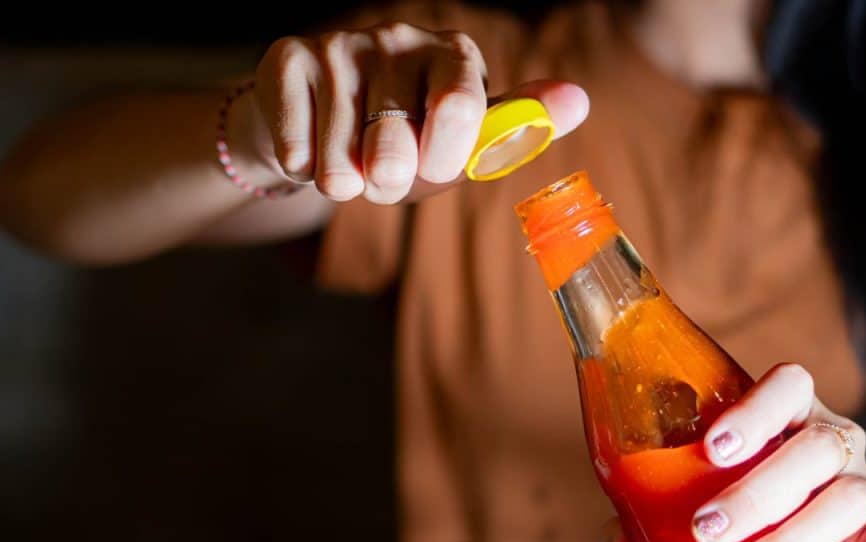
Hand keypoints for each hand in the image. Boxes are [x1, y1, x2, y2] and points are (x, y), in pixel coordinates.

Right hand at [228, 23, 589, 203]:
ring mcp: (340, 45)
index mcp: (451, 55)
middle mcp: (398, 38)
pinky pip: (297, 143)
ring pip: (339, 153)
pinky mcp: (287, 60)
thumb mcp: (456, 148)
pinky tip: (306, 151)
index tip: (430, 168)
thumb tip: (578, 101)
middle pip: (393, 140)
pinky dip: (300, 166)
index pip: (459, 106)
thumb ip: (510, 131)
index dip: (441, 156)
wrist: (311, 137)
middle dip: (385, 180)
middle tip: (381, 176)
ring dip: (339, 180)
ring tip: (343, 164)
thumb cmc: (394, 146)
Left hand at [600, 363, 865, 541]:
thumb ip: (645, 532)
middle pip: (813, 448)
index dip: (756, 409)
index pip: (789, 384)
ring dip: (793, 540)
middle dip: (757, 494)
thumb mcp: (688, 510)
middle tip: (706, 532)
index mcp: (785, 416)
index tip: (714, 449)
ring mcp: (865, 485)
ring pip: (848, 497)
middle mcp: (831, 442)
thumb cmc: (741, 515)